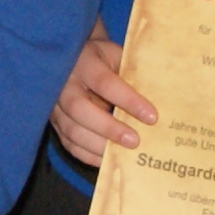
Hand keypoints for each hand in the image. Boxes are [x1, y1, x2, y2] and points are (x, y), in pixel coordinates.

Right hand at [49, 27, 157, 164]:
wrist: (73, 57)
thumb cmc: (101, 57)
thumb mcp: (115, 55)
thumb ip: (130, 73)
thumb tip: (160, 96)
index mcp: (84, 62)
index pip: (105, 82)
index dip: (128, 100)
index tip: (151, 116)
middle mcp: (64, 84)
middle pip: (81, 109)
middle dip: (109, 128)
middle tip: (135, 141)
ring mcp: (55, 105)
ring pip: (73, 131)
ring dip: (99, 146)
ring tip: (123, 154)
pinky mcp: (54, 122)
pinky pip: (68, 143)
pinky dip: (88, 155)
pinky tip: (107, 160)